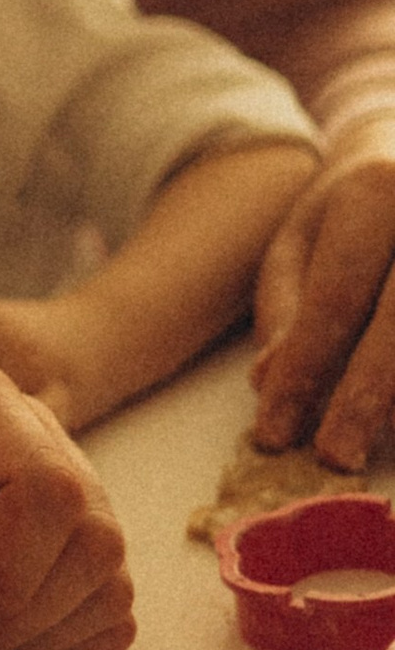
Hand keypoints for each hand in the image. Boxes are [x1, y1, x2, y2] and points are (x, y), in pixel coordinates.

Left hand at [0, 361, 133, 649]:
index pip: (50, 489)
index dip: (6, 570)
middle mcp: (29, 430)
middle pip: (95, 538)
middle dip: (17, 608)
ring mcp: (60, 488)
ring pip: (110, 580)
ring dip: (30, 633)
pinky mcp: (70, 548)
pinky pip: (108, 615)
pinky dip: (51, 647)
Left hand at [251, 129, 394, 468]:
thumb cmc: (354, 203)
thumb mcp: (301, 237)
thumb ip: (285, 306)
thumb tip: (271, 383)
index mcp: (376, 192)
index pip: (335, 300)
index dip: (305, 374)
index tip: (274, 436)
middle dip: (367, 399)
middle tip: (334, 457)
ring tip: (378, 446)